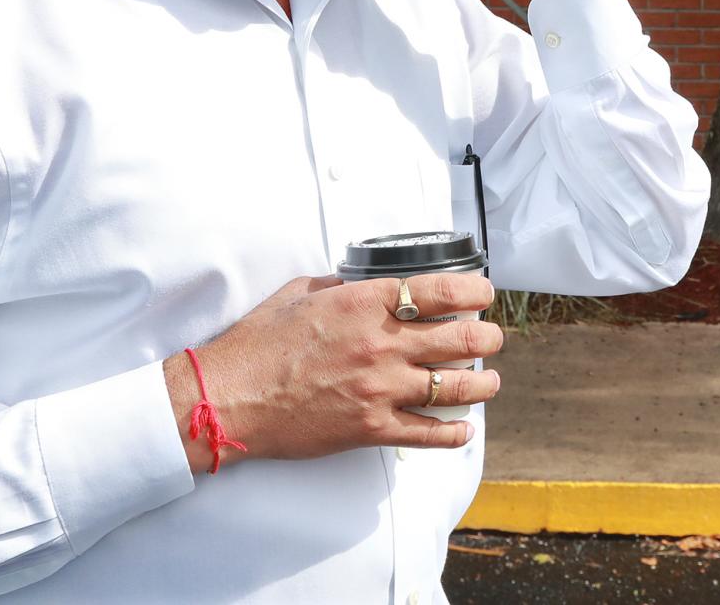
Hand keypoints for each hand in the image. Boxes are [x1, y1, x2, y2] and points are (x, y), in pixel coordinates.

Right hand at [163, 271, 503, 469]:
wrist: (229, 398)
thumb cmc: (258, 344)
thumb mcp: (300, 293)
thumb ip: (340, 286)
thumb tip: (364, 286)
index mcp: (366, 304)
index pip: (442, 291)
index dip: (475, 291)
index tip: (484, 294)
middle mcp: (382, 344)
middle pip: (462, 339)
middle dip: (487, 338)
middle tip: (491, 338)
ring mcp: (380, 389)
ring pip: (456, 387)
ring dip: (482, 384)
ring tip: (489, 381)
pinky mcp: (371, 428)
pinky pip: (427, 432)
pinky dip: (453, 433)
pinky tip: (463, 428)